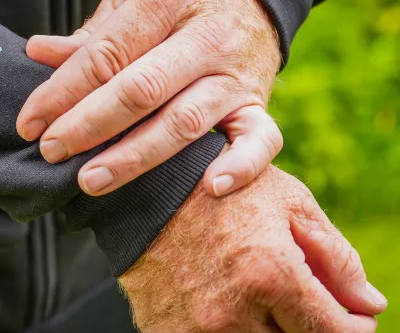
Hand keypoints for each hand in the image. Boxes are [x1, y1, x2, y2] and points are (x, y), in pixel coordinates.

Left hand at [16, 0, 281, 196]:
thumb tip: (35, 52)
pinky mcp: (259, 102)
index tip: (29, 122)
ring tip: (91, 180)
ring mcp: (235, 74)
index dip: (63, 91)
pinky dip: (241, 167)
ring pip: (185, 122)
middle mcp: (205, 38)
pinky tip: (208, 189)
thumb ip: (91, 33)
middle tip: (51, 151)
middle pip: (141, 90)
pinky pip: (262, 140)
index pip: (106, 54)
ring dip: (135, 157)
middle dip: (89, 125)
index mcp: (165, 2)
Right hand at [119, 166, 386, 331]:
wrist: (135, 189)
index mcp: (271, 275)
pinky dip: (227, 331)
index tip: (347, 314)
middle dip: (308, 328)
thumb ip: (335, 256)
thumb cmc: (217, 186)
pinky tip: (224, 302)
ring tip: (261, 300)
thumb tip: (368, 305)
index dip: (352, 326)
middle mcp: (234, 313)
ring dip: (267, 330)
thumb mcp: (286, 202)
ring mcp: (197, 330)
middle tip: (300, 303)